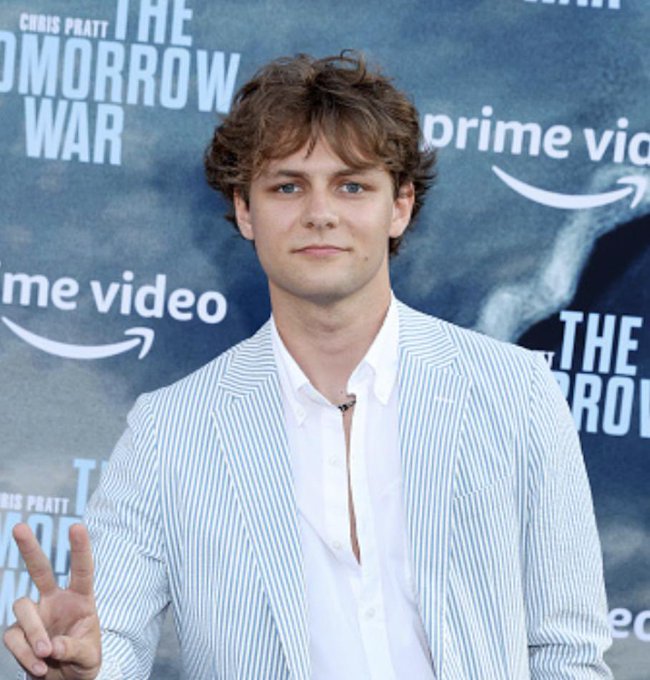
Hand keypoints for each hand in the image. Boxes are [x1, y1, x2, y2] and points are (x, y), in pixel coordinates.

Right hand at [3, 523, 101, 679]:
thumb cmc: (83, 660)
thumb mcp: (89, 657)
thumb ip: (73, 649)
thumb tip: (52, 646)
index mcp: (80, 598)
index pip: (82, 570)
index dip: (80, 549)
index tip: (77, 526)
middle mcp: (56, 600)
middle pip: (40, 569)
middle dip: (29, 548)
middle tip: (18, 527)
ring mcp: (35, 614)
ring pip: (22, 606)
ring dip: (33, 632)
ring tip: (46, 655)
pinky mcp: (18, 633)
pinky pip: (13, 637)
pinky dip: (24, 654)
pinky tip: (39, 667)